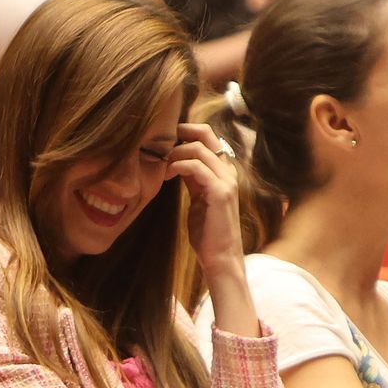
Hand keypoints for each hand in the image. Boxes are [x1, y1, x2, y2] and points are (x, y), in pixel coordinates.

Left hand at [167, 122, 244, 271]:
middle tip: (160, 144)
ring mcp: (226, 181)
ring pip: (199, 149)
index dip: (187, 132)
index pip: (208, 137)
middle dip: (181, 132)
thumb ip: (192, 178)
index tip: (165, 139)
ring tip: (161, 164)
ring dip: (175, 153)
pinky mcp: (220, 192)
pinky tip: (167, 174)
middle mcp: (227, 171)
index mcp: (223, 171)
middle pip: (206, 134)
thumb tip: (176, 161)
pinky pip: (197, 167)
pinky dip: (179, 166)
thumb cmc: (207, 230)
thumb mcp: (198, 197)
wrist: (220, 256)